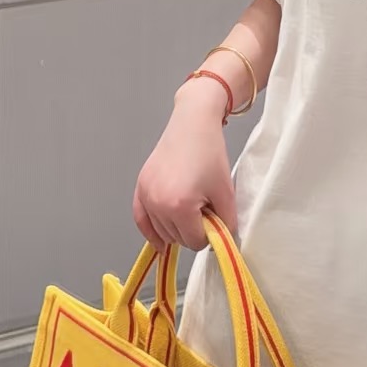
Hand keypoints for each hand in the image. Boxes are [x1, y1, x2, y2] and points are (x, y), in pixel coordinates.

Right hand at [132, 79, 238, 252]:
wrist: (193, 123)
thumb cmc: (210, 152)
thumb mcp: (226, 192)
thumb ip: (225, 224)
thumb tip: (220, 240)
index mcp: (180, 206)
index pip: (195, 241)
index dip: (208, 232)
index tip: (213, 216)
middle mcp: (157, 203)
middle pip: (177, 238)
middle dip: (192, 229)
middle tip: (202, 207)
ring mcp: (146, 194)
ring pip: (161, 232)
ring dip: (175, 228)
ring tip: (189, 205)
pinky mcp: (140, 186)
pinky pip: (140, 219)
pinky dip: (149, 231)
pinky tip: (158, 242)